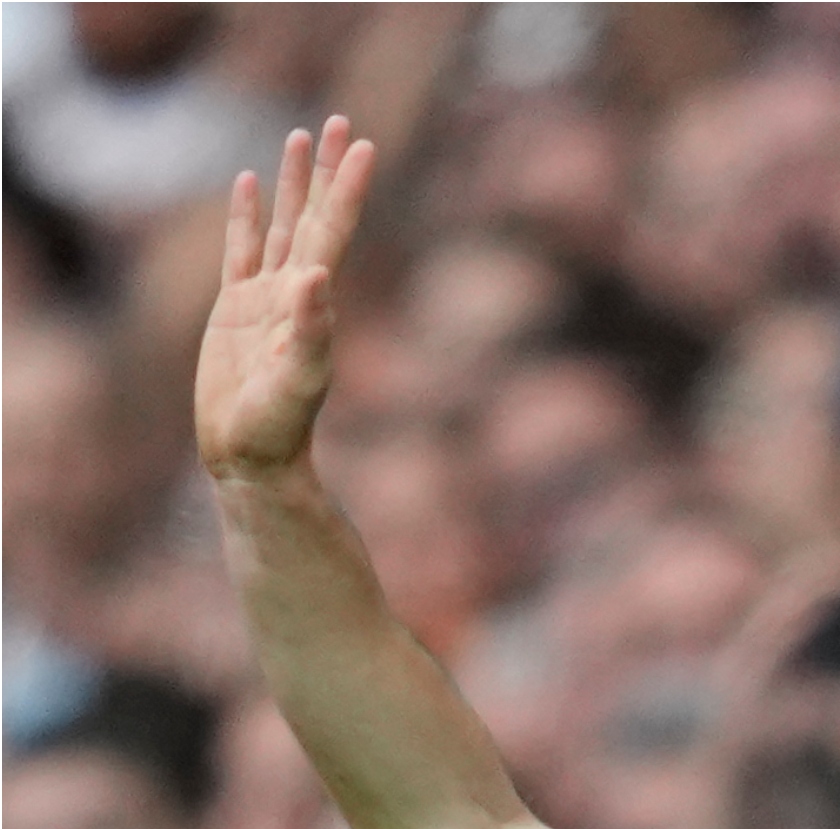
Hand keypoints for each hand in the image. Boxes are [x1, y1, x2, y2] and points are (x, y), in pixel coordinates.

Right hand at [195, 117, 374, 478]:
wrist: (251, 457)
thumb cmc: (279, 428)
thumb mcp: (300, 380)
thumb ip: (311, 330)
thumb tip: (315, 276)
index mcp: (315, 301)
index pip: (335, 231)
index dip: (348, 188)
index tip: (365, 145)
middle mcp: (297, 292)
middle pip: (314, 216)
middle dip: (326, 171)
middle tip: (339, 120)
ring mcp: (266, 299)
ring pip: (282, 225)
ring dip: (292, 183)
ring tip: (299, 136)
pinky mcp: (235, 311)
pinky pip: (241, 250)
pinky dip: (247, 216)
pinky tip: (248, 184)